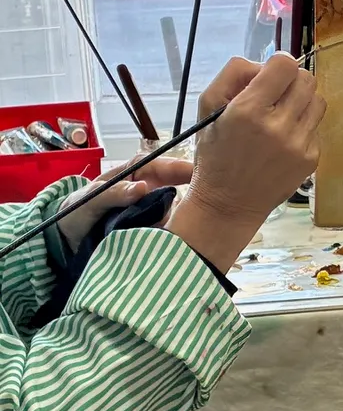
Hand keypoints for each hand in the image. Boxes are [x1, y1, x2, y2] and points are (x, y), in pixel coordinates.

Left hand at [58, 156, 192, 251]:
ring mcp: (156, 211)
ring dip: (186, 220)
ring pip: (181, 212)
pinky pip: (173, 231)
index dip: (186, 170)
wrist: (65, 242)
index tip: (205, 178)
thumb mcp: (89, 200)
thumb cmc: (76, 211)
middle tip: (208, 208)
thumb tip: (144, 187)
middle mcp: (152, 189)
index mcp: (138, 172)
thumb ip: (114, 193)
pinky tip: (185, 243)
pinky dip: (179, 236)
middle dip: (194, 196)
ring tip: (194, 231)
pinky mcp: (156, 231)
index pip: (167, 166)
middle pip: (181, 189)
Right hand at [167, 54, 325, 271]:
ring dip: (302, 102)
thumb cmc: (215, 153)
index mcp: (249, 110)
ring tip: (282, 115)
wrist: (228, 204)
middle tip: (276, 95)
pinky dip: (302, 128)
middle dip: (291, 81)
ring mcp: (298, 145)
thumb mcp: (207, 107)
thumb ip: (234, 74)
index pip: (285, 64)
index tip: (270, 75)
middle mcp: (278, 127)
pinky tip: (283, 141)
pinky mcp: (311, 159)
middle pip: (307, 79)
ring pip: (318, 101)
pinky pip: (316, 127)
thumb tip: (265, 63)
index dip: (278, 64)